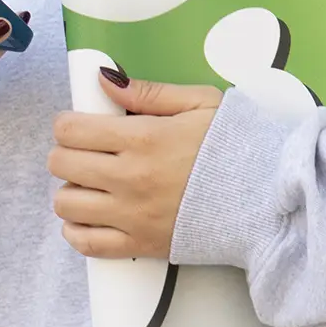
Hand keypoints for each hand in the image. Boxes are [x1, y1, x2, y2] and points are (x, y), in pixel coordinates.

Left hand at [49, 70, 222, 257]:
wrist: (265, 199)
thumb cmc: (236, 146)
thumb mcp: (200, 102)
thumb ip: (148, 91)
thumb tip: (105, 80)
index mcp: (143, 138)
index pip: (71, 130)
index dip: (68, 123)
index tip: (78, 125)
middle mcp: (130, 178)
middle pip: (61, 164)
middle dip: (67, 152)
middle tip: (87, 151)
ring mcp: (132, 216)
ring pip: (65, 204)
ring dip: (72, 190)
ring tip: (92, 183)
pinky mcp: (139, 246)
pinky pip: (85, 244)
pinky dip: (77, 229)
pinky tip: (92, 215)